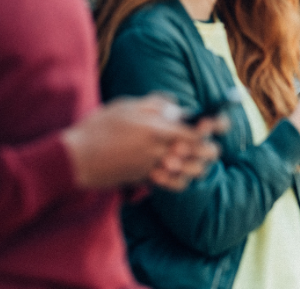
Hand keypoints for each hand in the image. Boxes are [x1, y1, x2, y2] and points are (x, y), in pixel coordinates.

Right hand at [62, 96, 223, 189]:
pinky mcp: (145, 179)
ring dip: (199, 166)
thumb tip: (177, 108)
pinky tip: (183, 175)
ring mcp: (153, 167)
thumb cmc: (99, 127)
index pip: (195, 130)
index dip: (213, 126)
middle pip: (198, 153)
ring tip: (202, 162)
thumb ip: (155, 105)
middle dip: (210, 150)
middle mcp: (159, 150)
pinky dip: (182, 180)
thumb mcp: (126, 106)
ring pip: (189, 171)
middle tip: (213, 147)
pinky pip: (172, 183)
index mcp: (157, 129)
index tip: (223, 123)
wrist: (76, 158)